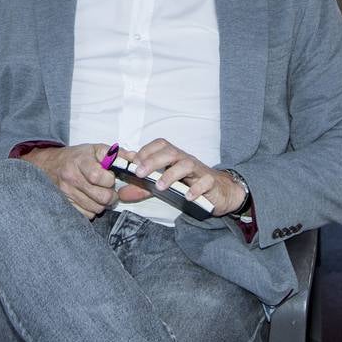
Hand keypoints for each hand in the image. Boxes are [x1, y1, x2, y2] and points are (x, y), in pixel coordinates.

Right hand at [21, 144, 119, 217]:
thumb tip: (136, 160)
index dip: (110, 180)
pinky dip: (92, 210)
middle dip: (111, 196)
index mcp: (80, 161)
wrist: (51, 164)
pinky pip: (86, 214)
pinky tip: (91, 200)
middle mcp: (71, 177)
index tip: (111, 178)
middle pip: (100, 196)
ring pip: (95, 208)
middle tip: (111, 191)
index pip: (98, 176)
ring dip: (102, 204)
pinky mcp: (65, 204)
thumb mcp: (96, 149)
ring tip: (100, 194)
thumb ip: (118, 154)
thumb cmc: (78, 157)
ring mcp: (66, 192)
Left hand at [117, 138, 246, 215]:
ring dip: (171, 174)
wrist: (220, 192)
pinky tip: (187, 196)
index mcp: (174, 157)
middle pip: (170, 152)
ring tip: (160, 186)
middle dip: (153, 161)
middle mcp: (186, 160)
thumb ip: (143, 188)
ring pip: (186, 164)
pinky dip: (196, 189)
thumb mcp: (164, 185)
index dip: (146, 151)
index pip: (160, 145)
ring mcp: (199, 170)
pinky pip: (205, 182)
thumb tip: (121, 192)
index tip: (133, 163)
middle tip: (140, 173)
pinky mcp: (211, 183)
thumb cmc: (189, 185)